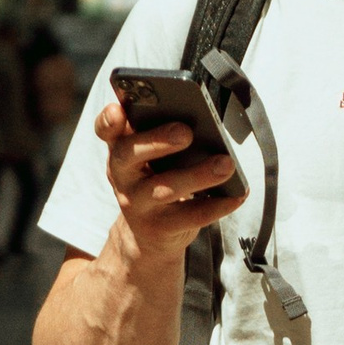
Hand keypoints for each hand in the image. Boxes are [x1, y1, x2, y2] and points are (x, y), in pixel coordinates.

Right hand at [98, 97, 246, 260]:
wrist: (148, 236)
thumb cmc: (157, 180)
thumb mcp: (152, 157)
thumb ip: (163, 135)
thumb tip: (200, 119)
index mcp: (120, 149)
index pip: (105, 131)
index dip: (108, 121)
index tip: (118, 109)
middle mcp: (123, 176)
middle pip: (129, 155)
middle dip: (158, 141)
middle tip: (186, 132)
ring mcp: (138, 204)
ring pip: (164, 188)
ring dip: (197, 175)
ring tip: (225, 163)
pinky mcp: (160, 228)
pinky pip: (191, 216)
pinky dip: (217, 205)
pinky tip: (238, 194)